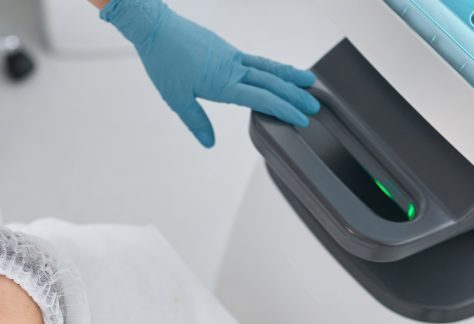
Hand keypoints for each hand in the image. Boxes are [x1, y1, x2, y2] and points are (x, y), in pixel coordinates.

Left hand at [101, 0, 318, 147]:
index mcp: (223, 84)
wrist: (157, 30)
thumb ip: (196, 121)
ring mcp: (232, 57)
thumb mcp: (177, 99)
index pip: (263, 99)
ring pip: (268, 68)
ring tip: (309, 82)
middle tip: (315, 106)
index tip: (301, 118)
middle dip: (296, 96)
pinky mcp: (227, 49)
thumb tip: (210, 143)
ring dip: (290, 77)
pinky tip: (278, 72)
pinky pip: (256, 59)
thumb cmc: (164, 61)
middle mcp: (233, 69)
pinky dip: (272, 67)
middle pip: (272, 83)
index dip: (284, 110)